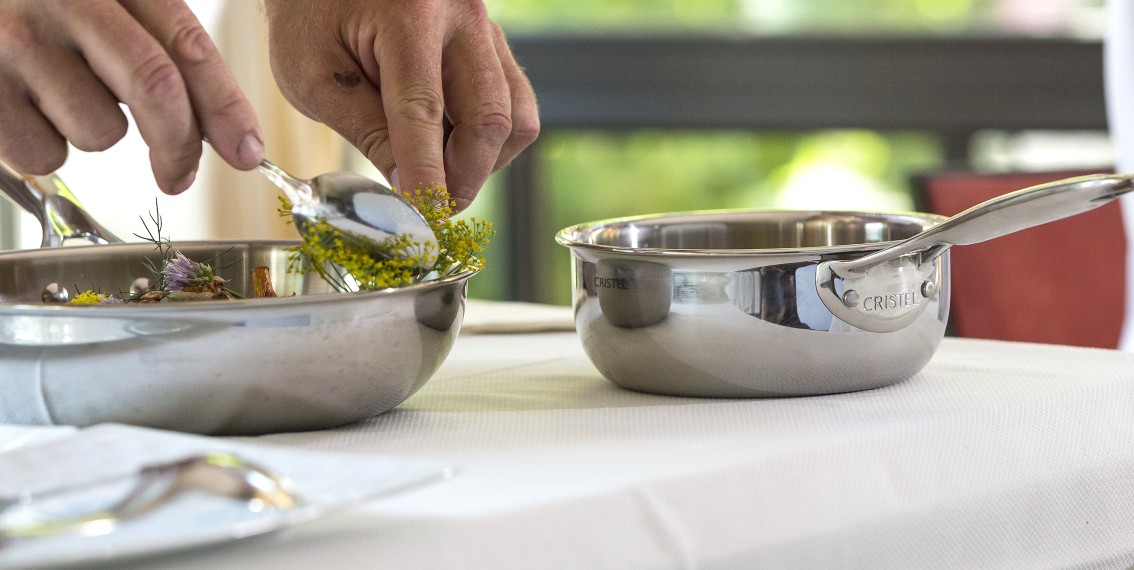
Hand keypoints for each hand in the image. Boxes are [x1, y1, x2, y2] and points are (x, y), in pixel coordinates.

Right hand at [0, 0, 263, 193]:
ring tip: (59, 92)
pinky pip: (45, 154)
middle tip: (180, 174)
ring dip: (97, 132)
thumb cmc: (38, 8)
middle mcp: (64, 0)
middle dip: (180, 145)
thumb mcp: (104, 3)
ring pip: (100, 131)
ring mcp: (16, 42)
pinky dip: (47, 146)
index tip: (247, 149)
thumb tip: (222, 130)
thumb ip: (158, 44)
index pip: (186, 44)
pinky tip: (25, 106)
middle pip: (155, 88)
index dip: (225, 104)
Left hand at [263, 0, 539, 209]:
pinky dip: (493, 140)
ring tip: (442, 175)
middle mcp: (460, 13)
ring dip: (484, 163)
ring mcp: (486, 25)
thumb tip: (411, 191)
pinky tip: (453, 146)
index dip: (427, 175)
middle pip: (488, 118)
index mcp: (407, 12)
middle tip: (433, 208)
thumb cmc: (310, 15)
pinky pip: (516, 102)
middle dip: (464, 178)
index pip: (423, 111)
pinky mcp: (495, 41)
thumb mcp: (313, 76)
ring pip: (515, 117)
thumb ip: (366, 132)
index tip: (425, 220)